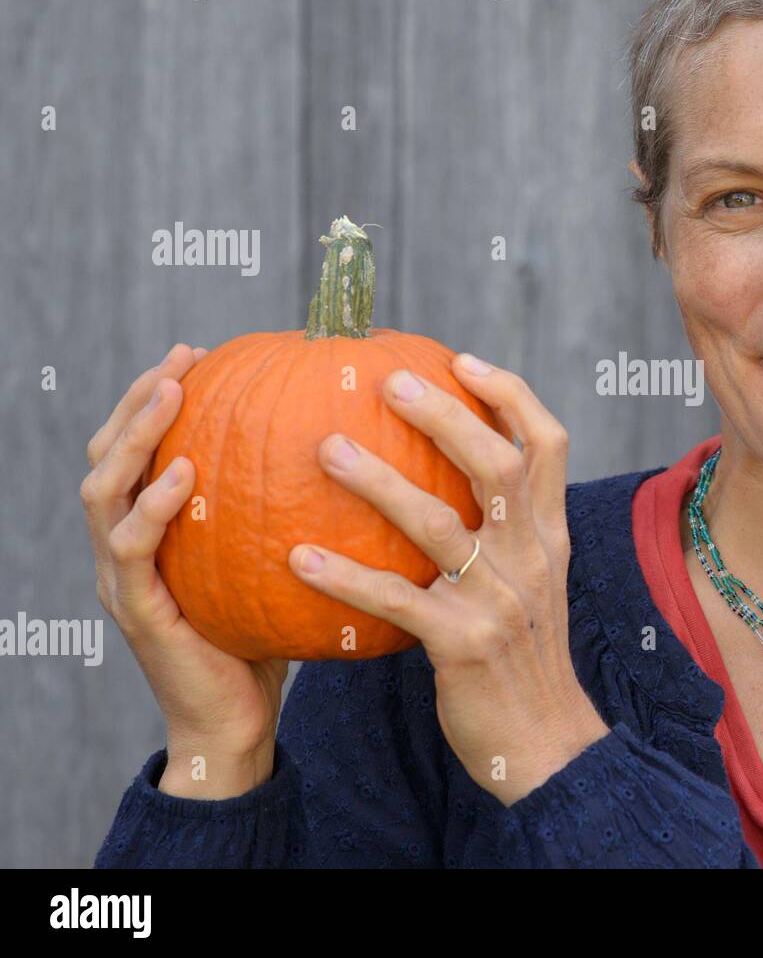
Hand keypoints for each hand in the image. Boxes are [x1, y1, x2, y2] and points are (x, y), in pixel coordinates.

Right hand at [81, 343, 289, 798]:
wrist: (235, 722)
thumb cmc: (263, 638)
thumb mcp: (271, 562)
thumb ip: (282, 513)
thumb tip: (345, 451)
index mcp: (152, 533)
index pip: (138, 451)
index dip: (157, 399)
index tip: (198, 353)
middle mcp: (124, 548)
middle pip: (108, 455)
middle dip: (139, 399)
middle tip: (182, 358)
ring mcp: (121, 578)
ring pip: (103, 492)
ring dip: (135, 436)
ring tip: (172, 393)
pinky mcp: (137, 611)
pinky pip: (132, 549)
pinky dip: (152, 506)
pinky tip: (184, 474)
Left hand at [287, 353, 608, 805]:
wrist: (546, 743)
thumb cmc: (524, 657)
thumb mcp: (531, 584)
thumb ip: (505, 533)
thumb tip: (451, 482)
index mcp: (550, 534)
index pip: (548, 443)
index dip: (509, 394)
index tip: (462, 360)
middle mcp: (532, 555)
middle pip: (498, 464)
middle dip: (445, 416)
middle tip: (388, 381)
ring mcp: (500, 599)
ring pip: (438, 524)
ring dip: (378, 482)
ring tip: (325, 450)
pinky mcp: (463, 645)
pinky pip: (395, 600)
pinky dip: (345, 577)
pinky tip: (295, 559)